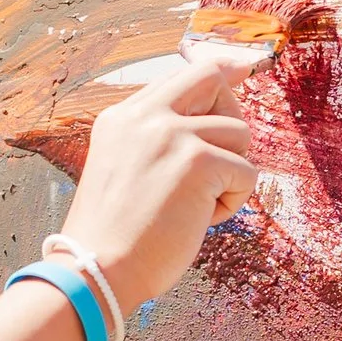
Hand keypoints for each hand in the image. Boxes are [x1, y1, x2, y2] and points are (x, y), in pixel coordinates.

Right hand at [60, 45, 264, 312]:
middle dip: (232, 112)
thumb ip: (156, 141)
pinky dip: (231, 203)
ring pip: (238, 133)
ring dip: (229, 175)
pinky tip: (199, 222)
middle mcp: (145, 116)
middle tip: (225, 155)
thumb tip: (209, 124)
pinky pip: (245, 172)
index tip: (241, 70)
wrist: (96, 269)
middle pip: (212, 78)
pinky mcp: (197, 161)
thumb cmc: (114, 237)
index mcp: (122, 117)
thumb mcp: (124, 170)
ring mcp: (170, 134)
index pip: (181, 77)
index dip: (217, 77)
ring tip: (195, 207)